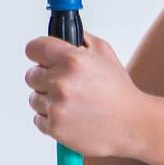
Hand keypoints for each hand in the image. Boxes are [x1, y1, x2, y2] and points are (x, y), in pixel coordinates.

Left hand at [24, 32, 147, 158]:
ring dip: (48, 100)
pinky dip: (51, 118)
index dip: (39, 53)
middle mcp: (61, 82)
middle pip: (31, 75)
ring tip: (73, 102)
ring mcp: (57, 106)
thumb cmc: (119, 90)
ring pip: (34, 98)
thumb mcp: (105, 53)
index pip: (33, 48)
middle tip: (66, 84)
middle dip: (46, 78)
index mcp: (72, 60)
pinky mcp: (54, 127)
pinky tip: (71, 116)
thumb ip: (80, 40)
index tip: (42, 58)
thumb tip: (60, 36)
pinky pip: (38, 119)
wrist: (132, 123)